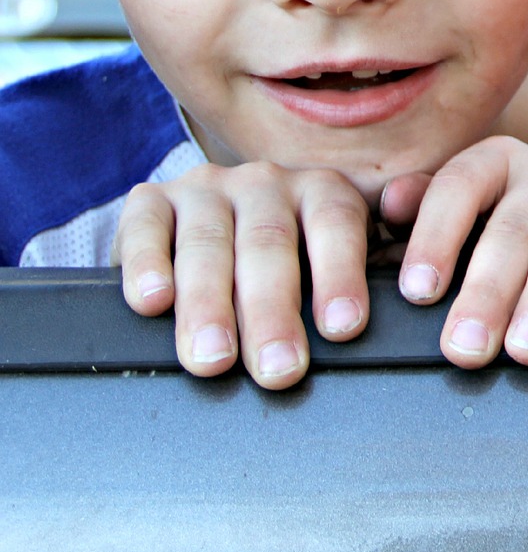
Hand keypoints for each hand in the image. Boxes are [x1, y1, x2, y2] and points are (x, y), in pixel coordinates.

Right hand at [112, 162, 370, 389]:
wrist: (213, 230)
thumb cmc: (290, 265)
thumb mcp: (328, 264)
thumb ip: (353, 284)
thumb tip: (358, 329)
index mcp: (320, 191)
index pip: (336, 224)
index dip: (340, 275)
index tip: (342, 329)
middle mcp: (265, 182)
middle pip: (269, 243)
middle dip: (272, 312)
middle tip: (278, 369)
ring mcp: (206, 188)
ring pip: (208, 244)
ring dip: (208, 305)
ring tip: (214, 358)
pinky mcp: (150, 200)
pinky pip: (145, 227)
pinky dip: (146, 266)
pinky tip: (153, 303)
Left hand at [379, 137, 527, 367]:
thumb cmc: (527, 236)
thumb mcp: (474, 220)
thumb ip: (430, 214)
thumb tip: (389, 205)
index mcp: (496, 161)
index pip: (458, 188)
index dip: (436, 238)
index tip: (419, 293)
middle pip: (513, 226)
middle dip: (488, 293)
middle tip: (467, 349)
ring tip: (527, 347)